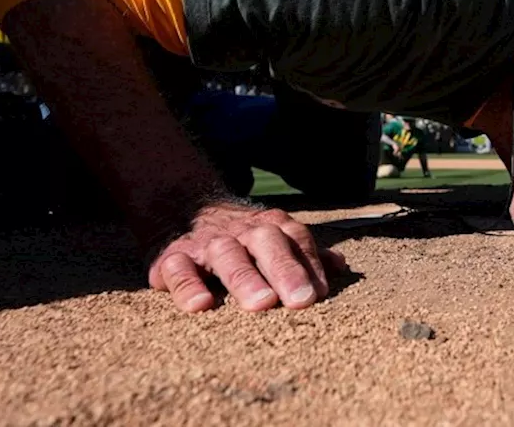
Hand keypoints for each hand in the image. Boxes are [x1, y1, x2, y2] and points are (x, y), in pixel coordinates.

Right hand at [149, 200, 346, 312]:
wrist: (182, 208)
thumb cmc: (240, 238)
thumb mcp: (271, 238)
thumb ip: (303, 254)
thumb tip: (341, 267)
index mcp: (269, 227)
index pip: (294, 239)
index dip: (309, 263)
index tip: (321, 293)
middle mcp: (240, 231)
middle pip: (266, 242)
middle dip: (285, 269)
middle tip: (301, 300)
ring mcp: (206, 243)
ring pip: (226, 253)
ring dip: (245, 277)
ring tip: (261, 304)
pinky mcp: (172, 258)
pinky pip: (178, 269)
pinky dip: (188, 286)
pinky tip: (200, 306)